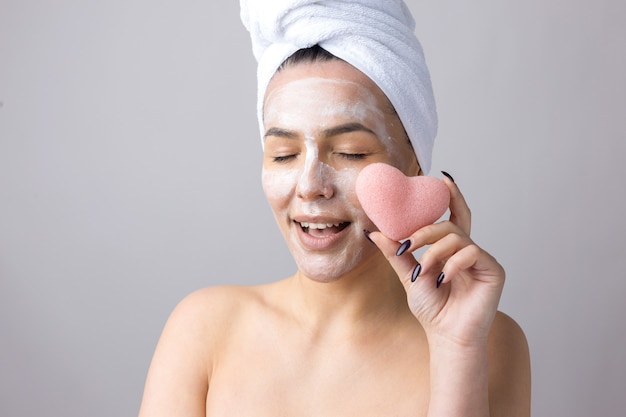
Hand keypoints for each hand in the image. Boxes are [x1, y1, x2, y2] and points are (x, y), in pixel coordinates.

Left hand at [367, 174, 504, 345]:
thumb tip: (374, 232)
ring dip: (434, 251)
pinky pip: (472, 252)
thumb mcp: (408, 276)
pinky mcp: (494, 270)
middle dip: (426, 230)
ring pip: (458, 236)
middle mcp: (468, 250)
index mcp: (451, 249)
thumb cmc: (432, 309)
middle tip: (407, 243)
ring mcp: (482, 259)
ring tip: (422, 271)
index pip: (453, 216)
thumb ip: (396, 254)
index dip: (451, 196)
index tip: (441, 178)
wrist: (447, 336)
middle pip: (451, 224)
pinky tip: (443, 278)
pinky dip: (453, 263)